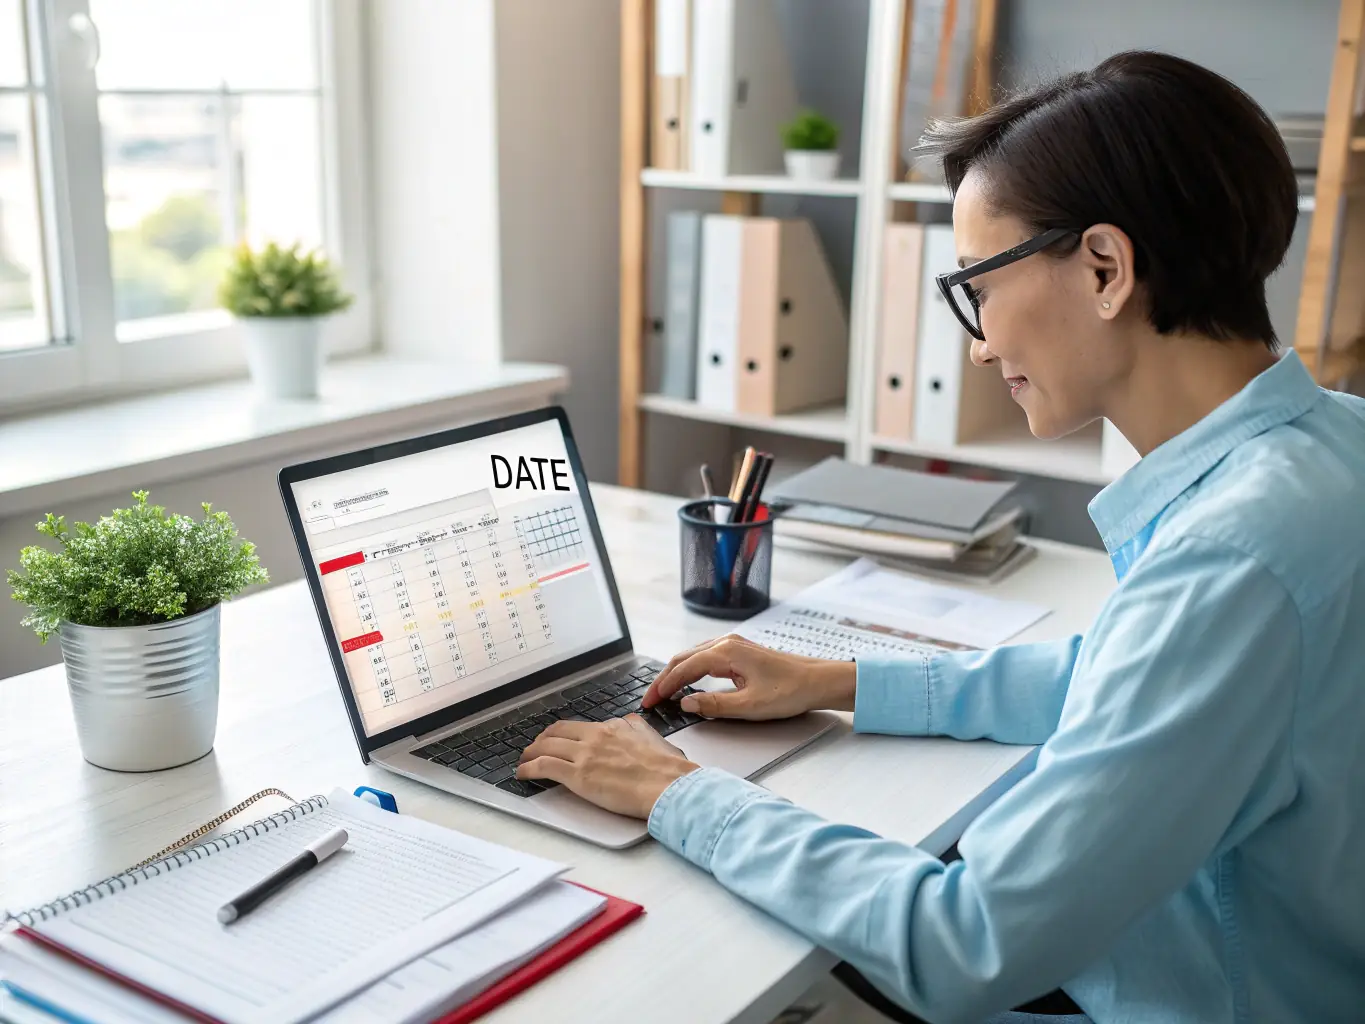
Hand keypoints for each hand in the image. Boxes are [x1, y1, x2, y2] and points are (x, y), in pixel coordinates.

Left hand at [517, 717, 698, 818]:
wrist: (668, 784)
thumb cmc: (666, 769)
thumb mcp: (651, 737)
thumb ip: (636, 728)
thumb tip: (631, 722)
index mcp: (612, 728)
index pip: (577, 726)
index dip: (561, 732)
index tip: (556, 738)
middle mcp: (595, 737)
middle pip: (556, 732)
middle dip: (541, 740)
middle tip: (534, 747)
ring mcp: (585, 755)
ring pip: (545, 747)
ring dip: (530, 753)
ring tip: (524, 761)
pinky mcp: (578, 776)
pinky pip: (544, 766)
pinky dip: (528, 769)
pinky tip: (523, 774)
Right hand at [643, 634, 855, 720]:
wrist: (817, 680)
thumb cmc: (790, 691)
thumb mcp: (750, 706)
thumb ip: (714, 705)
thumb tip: (686, 703)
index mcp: (726, 653)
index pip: (683, 669)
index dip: (663, 686)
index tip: (650, 702)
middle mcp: (726, 643)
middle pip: (683, 658)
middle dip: (664, 679)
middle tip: (650, 699)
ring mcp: (733, 644)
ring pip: (693, 656)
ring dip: (676, 673)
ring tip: (664, 692)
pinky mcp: (740, 651)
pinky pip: (705, 657)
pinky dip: (690, 669)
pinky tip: (688, 681)